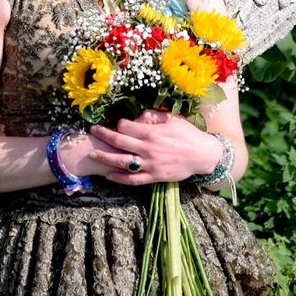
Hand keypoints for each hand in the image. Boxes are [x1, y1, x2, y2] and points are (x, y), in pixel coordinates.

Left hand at [87, 110, 222, 184]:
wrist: (203, 155)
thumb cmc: (188, 134)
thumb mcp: (172, 119)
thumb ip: (153, 115)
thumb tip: (138, 115)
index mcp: (152, 132)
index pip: (125, 127)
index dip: (118, 124)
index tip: (115, 123)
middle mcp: (148, 148)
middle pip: (118, 142)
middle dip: (103, 135)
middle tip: (92, 131)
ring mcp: (150, 164)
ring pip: (122, 162)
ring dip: (104, 157)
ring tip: (92, 154)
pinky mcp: (154, 177)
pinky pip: (133, 180)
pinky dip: (119, 178)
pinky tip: (109, 175)